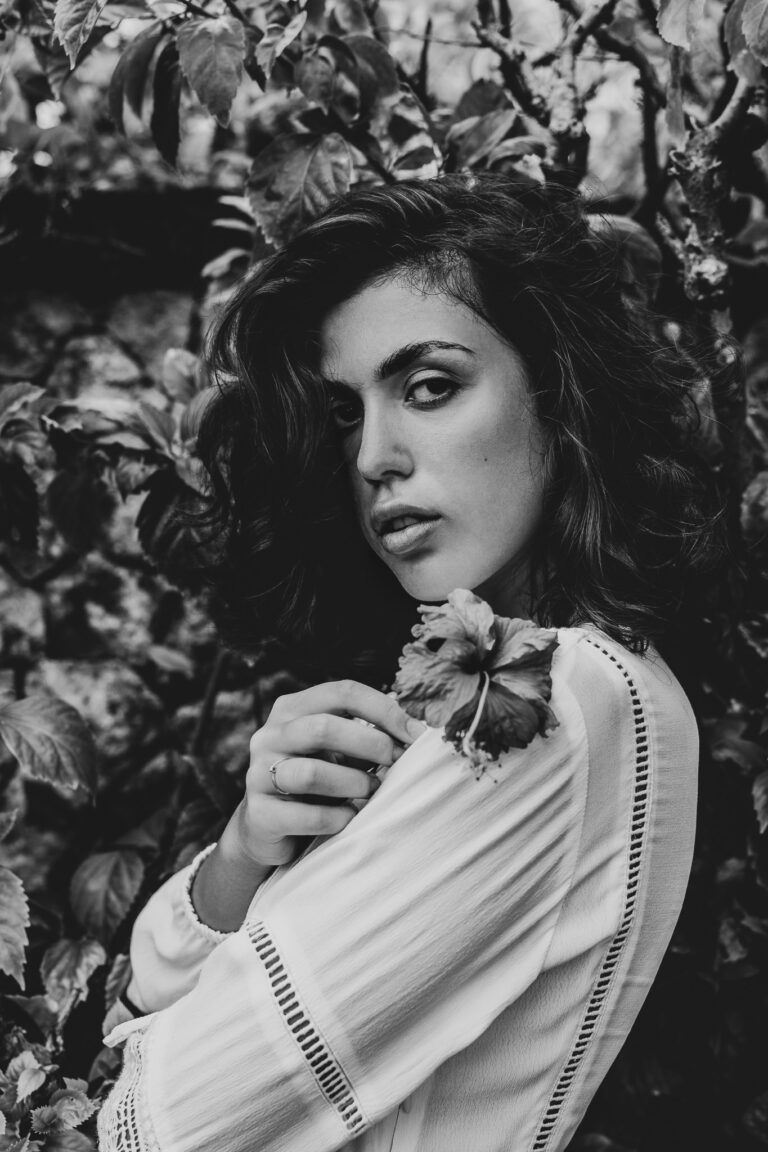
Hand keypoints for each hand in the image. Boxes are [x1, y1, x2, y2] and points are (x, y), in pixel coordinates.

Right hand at [192, 681, 426, 930]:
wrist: (269, 828)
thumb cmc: (317, 781)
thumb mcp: (338, 750)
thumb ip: (368, 737)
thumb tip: (418, 733)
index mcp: (292, 708)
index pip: (342, 692)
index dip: (383, 710)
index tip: (415, 734)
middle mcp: (270, 735)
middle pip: (323, 728)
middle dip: (370, 745)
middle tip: (395, 762)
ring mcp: (258, 774)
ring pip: (311, 774)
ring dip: (353, 783)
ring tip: (371, 790)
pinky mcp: (259, 814)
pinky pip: (305, 816)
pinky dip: (337, 818)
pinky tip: (349, 818)